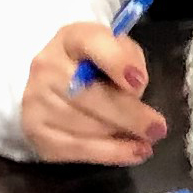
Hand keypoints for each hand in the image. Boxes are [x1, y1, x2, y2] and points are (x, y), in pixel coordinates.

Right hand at [19, 20, 165, 164]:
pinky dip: (108, 153)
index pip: (92, 43)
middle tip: (157, 129)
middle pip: (88, 94)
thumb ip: (128, 59)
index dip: (117, 62)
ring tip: (146, 142)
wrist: (52, 83)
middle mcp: (46, 67)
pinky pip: (76, 148)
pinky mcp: (36, 131)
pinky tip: (133, 153)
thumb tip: (134, 90)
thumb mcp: (115, 48)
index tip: (139, 83)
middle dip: (127, 114)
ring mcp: (36, 101)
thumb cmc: (95, 63)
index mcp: (70, 38)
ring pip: (84, 125)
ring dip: (119, 136)